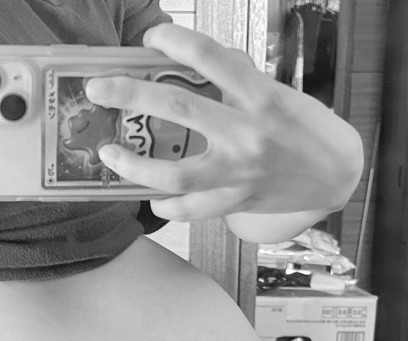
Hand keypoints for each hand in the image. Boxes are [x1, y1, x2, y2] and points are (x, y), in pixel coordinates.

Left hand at [85, 24, 362, 238]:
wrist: (335, 176)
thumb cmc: (303, 128)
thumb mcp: (278, 93)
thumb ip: (238, 79)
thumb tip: (194, 60)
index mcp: (259, 96)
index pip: (210, 57)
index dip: (174, 40)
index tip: (150, 38)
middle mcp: (247, 133)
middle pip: (178, 108)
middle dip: (130, 94)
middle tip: (97, 89)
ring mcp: (239, 173)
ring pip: (175, 173)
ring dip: (134, 165)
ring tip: (108, 155)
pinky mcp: (235, 202)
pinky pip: (191, 210)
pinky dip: (167, 207)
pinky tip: (151, 200)